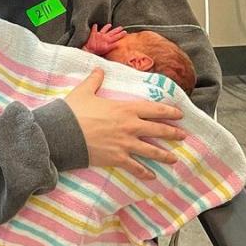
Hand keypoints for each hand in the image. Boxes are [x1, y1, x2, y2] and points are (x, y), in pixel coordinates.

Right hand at [65, 68, 185, 180]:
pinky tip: (152, 177)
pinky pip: (135, 167)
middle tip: (183, 136)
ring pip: (151, 151)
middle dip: (172, 133)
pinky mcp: (117, 158)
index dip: (169, 111)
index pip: (153, 109)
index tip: (179, 114)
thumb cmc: (73, 111)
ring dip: (165, 156)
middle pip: (158, 130)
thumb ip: (94, 80)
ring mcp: (125, 144)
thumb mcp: (84, 91)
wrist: (63, 133)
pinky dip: (145, 173)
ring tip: (173, 159)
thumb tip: (99, 69)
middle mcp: (130, 126)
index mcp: (125, 109)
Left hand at [82, 23, 126, 55]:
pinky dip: (94, 27)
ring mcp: (99, 35)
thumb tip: (119, 43)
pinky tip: (95, 24)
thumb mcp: (107, 49)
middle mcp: (104, 36)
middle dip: (117, 29)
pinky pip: (94, 29)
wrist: (90, 50)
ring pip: (104, 29)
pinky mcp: (93, 34)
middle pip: (112, 32)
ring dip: (107, 27)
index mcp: (108, 40)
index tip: (125, 31)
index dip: (121, 34)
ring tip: (110, 25)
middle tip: (121, 27)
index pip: (116, 36)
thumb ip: (113, 46)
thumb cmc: (98, 51)